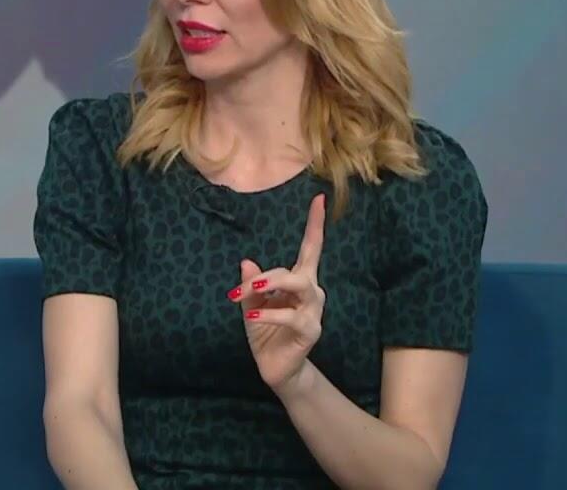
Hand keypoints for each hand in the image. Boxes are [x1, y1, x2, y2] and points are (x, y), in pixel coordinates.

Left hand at [227, 193, 326, 394]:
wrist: (274, 368)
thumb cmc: (265, 332)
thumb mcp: (252, 305)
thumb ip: (251, 286)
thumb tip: (247, 262)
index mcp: (298, 281)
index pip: (311, 248)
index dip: (315, 224)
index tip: (319, 199)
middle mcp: (311, 292)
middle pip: (299, 268)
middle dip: (271, 274)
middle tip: (248, 286)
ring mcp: (313, 312)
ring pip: (299, 286)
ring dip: (273, 285)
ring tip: (252, 291)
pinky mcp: (311, 331)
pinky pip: (291, 316)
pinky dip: (270, 314)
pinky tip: (253, 316)